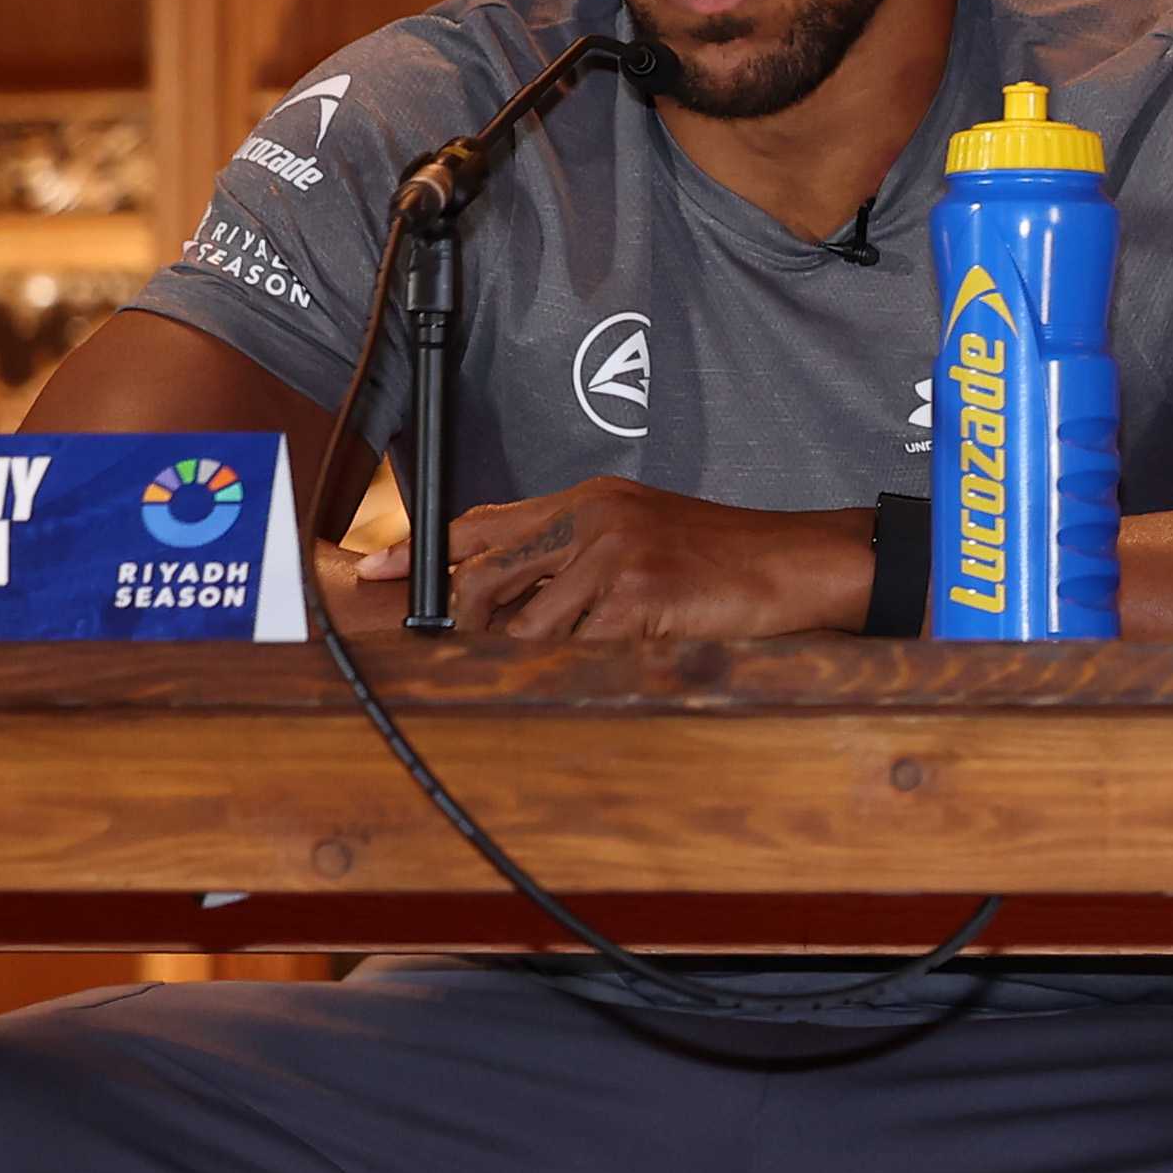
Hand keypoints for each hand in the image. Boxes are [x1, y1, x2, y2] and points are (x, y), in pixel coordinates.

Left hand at [350, 478, 864, 641]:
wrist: (794, 561)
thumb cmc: (725, 555)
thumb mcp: (643, 532)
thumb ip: (580, 550)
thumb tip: (520, 594)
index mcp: (588, 500)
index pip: (483, 520)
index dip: (423, 546)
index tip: (377, 567)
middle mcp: (592, 520)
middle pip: (487, 574)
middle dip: (459, 621)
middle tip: (442, 647)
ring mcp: (614, 556)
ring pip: (529, 627)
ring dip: (530, 659)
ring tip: (549, 670)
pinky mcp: (639, 596)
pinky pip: (580, 649)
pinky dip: (580, 669)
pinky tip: (594, 672)